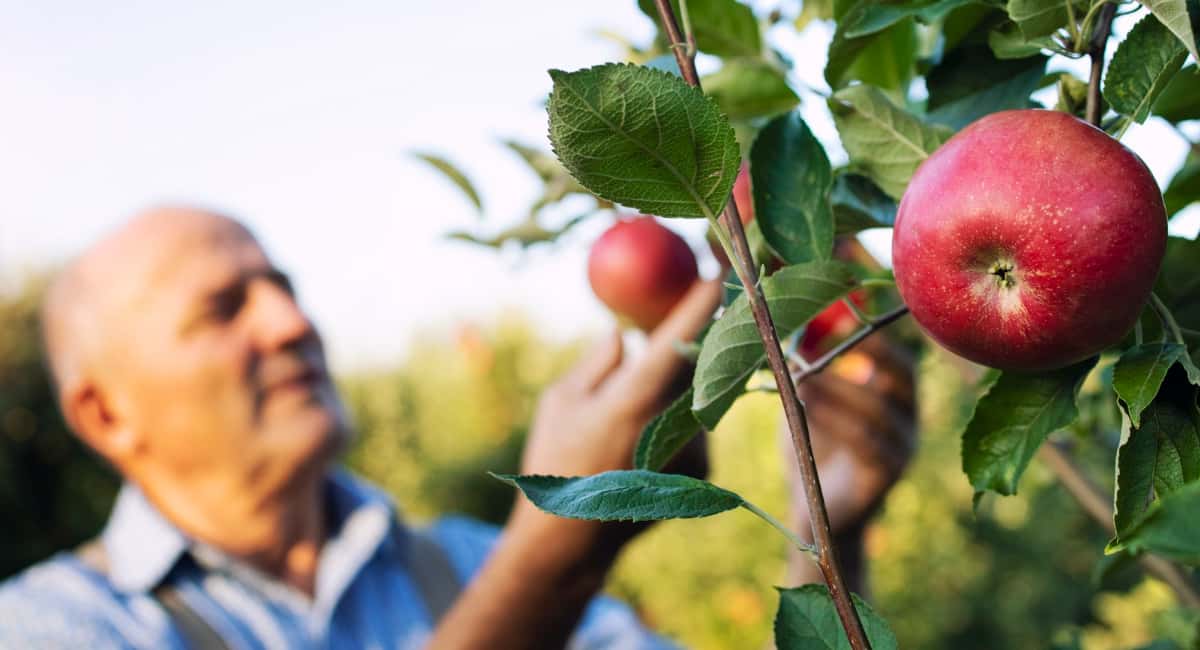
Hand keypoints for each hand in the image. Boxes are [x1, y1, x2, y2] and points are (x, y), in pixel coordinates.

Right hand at [509, 278, 722, 558]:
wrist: (574, 538)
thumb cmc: (557, 460)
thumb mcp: (560, 402)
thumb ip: (598, 362)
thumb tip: (626, 334)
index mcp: (634, 401)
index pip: (678, 339)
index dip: (700, 302)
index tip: (716, 271)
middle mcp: (673, 424)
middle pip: (698, 360)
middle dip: (696, 333)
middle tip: (686, 306)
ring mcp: (693, 448)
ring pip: (696, 392)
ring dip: (679, 382)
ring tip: (636, 405)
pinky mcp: (704, 467)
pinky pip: (697, 421)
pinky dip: (678, 414)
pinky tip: (644, 438)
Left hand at [781, 334, 915, 587]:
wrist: (813, 510)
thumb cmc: (811, 447)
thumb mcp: (807, 401)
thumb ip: (805, 367)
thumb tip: (785, 320)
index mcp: (895, 397)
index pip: (901, 358)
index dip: (877, 336)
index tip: (841, 317)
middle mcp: (907, 420)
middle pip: (903, 377)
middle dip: (870, 353)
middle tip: (833, 338)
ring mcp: (902, 449)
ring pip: (876, 409)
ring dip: (836, 388)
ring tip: (801, 376)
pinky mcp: (886, 475)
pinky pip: (866, 443)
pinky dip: (833, 420)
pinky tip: (804, 409)